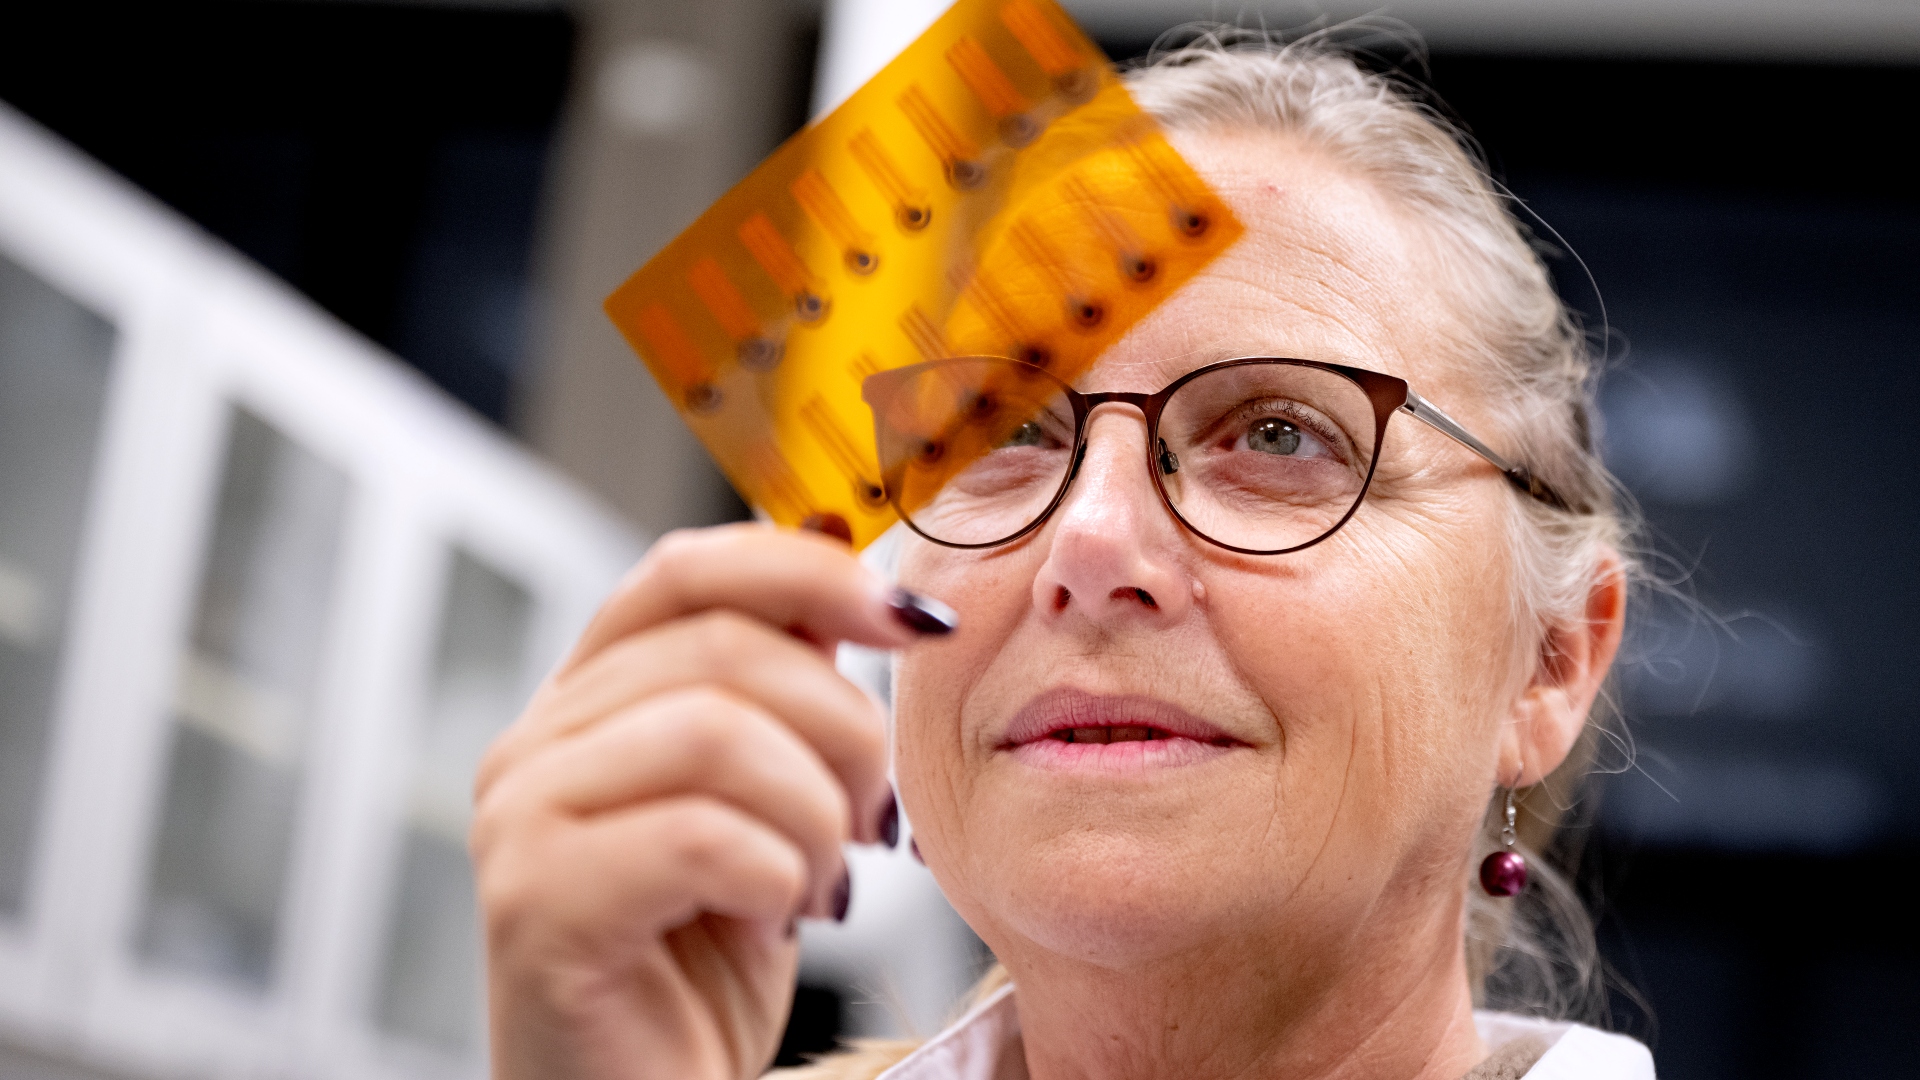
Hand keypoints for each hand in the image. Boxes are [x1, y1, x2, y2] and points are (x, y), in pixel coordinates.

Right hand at [470, 524, 950, 1079]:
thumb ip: (783, 685)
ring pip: (714, 732)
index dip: (806, 569)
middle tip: (871, 814)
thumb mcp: (766, 800)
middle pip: (721, 647)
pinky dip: (775, 873)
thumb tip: (845, 567)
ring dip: (812, 811)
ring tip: (821, 878)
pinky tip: (775, 917)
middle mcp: (536, 745)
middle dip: (841, 726)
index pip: (685, 570)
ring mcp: (521, 820)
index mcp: (588, 703)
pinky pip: (699, 836)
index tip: (906, 618)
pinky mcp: (536, 903)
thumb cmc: (704, 965)